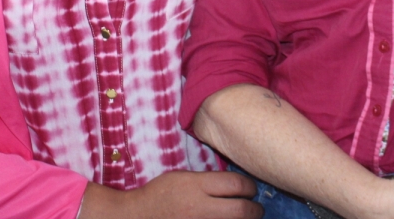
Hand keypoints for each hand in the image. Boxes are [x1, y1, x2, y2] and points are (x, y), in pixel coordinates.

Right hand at [80, 170, 262, 218]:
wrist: (137, 216)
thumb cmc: (160, 194)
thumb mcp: (182, 177)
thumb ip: (207, 180)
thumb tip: (236, 184)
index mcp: (196, 186)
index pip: (236, 184)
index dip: (250, 187)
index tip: (251, 189)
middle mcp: (200, 207)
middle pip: (241, 210)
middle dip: (255, 210)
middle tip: (256, 209)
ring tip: (247, 218)